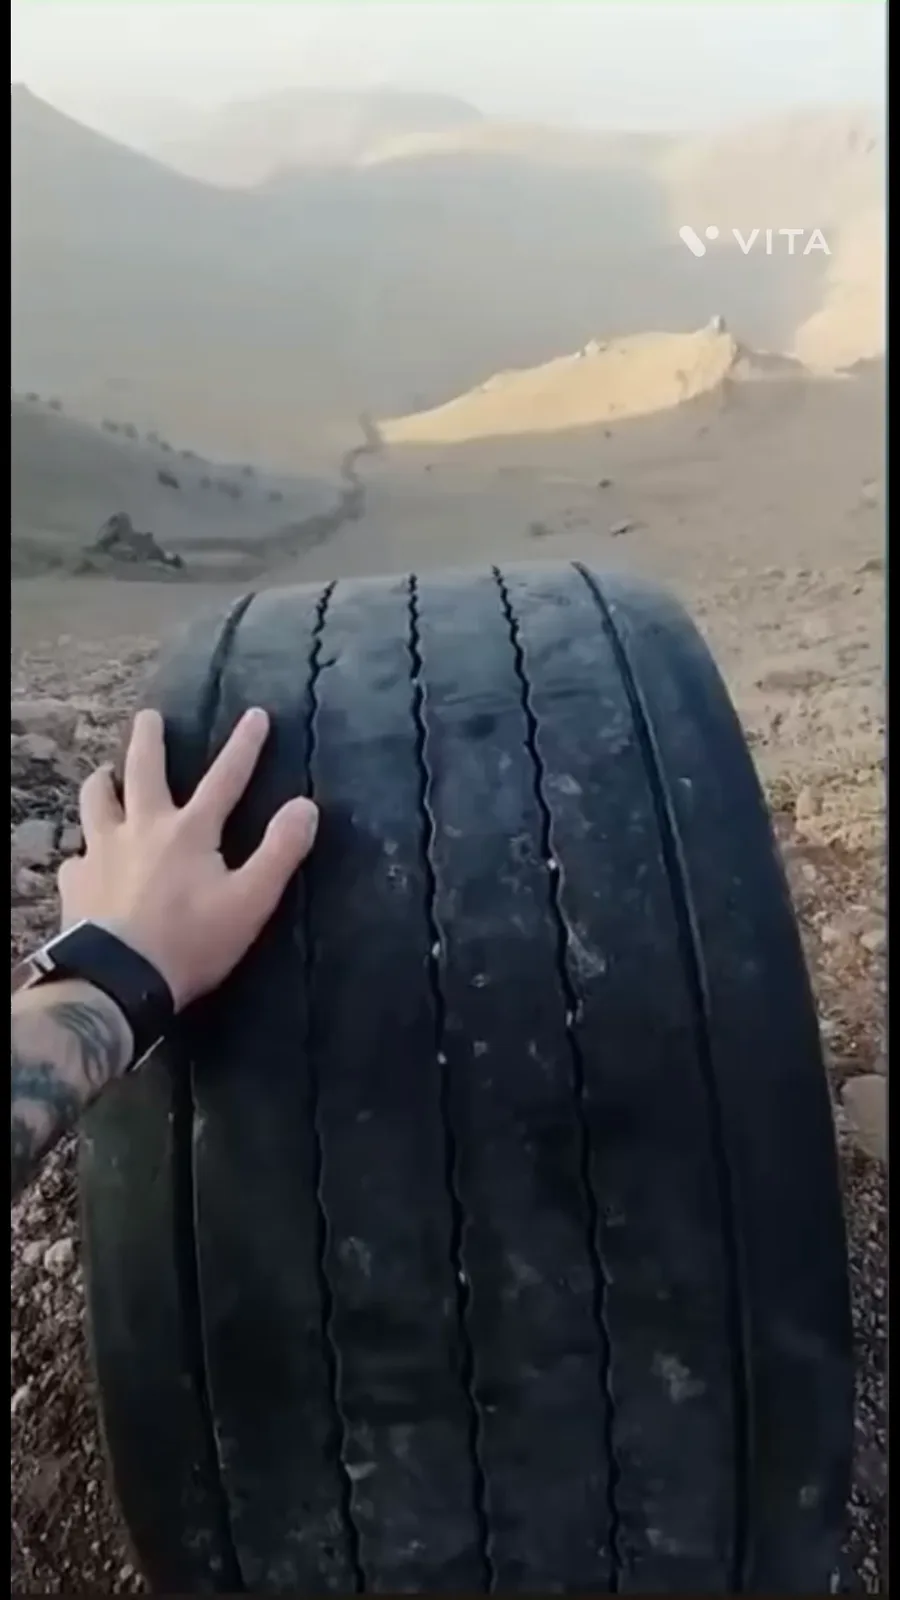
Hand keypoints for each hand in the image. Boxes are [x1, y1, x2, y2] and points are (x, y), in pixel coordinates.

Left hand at [58, 707, 317, 1009]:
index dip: (244, 746)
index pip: (225, 778)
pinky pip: (76, 856)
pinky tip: (85, 858)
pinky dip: (83, 850)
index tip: (256, 714)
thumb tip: (306, 806)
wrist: (117, 978)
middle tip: (149, 716)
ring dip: (103, 782)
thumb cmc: (191, 941)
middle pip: (143, 770)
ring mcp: (101, 851)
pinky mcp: (76, 881)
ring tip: (105, 774)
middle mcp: (141, 827)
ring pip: (97, 801)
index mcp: (189, 831)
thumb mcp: (250, 901)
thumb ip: (280, 851)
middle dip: (149, 739)